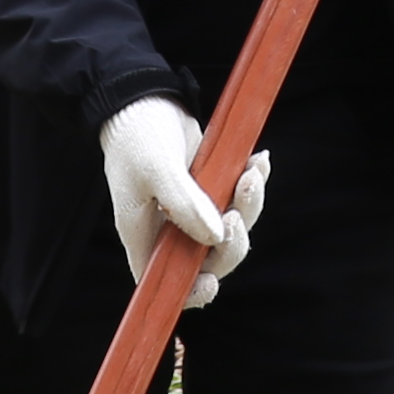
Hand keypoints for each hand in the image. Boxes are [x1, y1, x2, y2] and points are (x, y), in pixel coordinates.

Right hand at [98, 97, 271, 301]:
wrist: (142, 101)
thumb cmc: (136, 138)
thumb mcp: (156, 169)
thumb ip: (184, 204)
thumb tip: (216, 236)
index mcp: (146, 236)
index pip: (166, 282)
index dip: (191, 292)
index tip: (210, 281)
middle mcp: (170, 230)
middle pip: (210, 260)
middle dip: (231, 244)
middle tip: (236, 213)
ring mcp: (193, 212)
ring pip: (230, 230)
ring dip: (248, 207)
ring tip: (253, 174)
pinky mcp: (211, 190)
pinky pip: (238, 200)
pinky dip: (252, 185)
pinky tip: (257, 162)